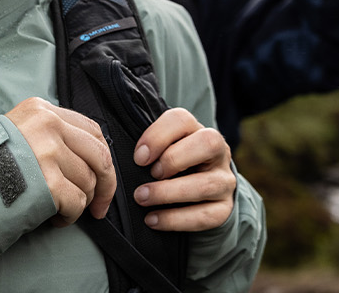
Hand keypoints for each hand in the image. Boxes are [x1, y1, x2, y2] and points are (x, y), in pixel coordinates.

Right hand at [5, 97, 116, 226]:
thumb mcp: (15, 131)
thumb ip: (47, 134)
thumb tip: (84, 157)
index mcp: (41, 110)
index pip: (91, 129)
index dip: (102, 156)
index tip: (102, 176)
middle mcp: (47, 126)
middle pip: (99, 155)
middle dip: (105, 185)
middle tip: (100, 206)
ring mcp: (48, 153)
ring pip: (89, 181)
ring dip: (80, 202)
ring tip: (58, 209)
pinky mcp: (48, 182)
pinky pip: (77, 202)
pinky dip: (70, 216)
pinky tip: (53, 218)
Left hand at [131, 108, 234, 231]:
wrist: (199, 197)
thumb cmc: (169, 168)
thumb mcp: (159, 152)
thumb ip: (146, 146)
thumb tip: (113, 152)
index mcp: (197, 130)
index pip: (182, 119)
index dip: (158, 136)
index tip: (138, 158)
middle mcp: (218, 152)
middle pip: (208, 143)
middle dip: (174, 159)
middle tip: (149, 175)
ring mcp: (225, 180)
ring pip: (206, 184)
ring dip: (169, 193)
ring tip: (142, 198)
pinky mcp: (224, 209)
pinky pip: (205, 216)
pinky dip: (175, 220)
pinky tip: (152, 220)